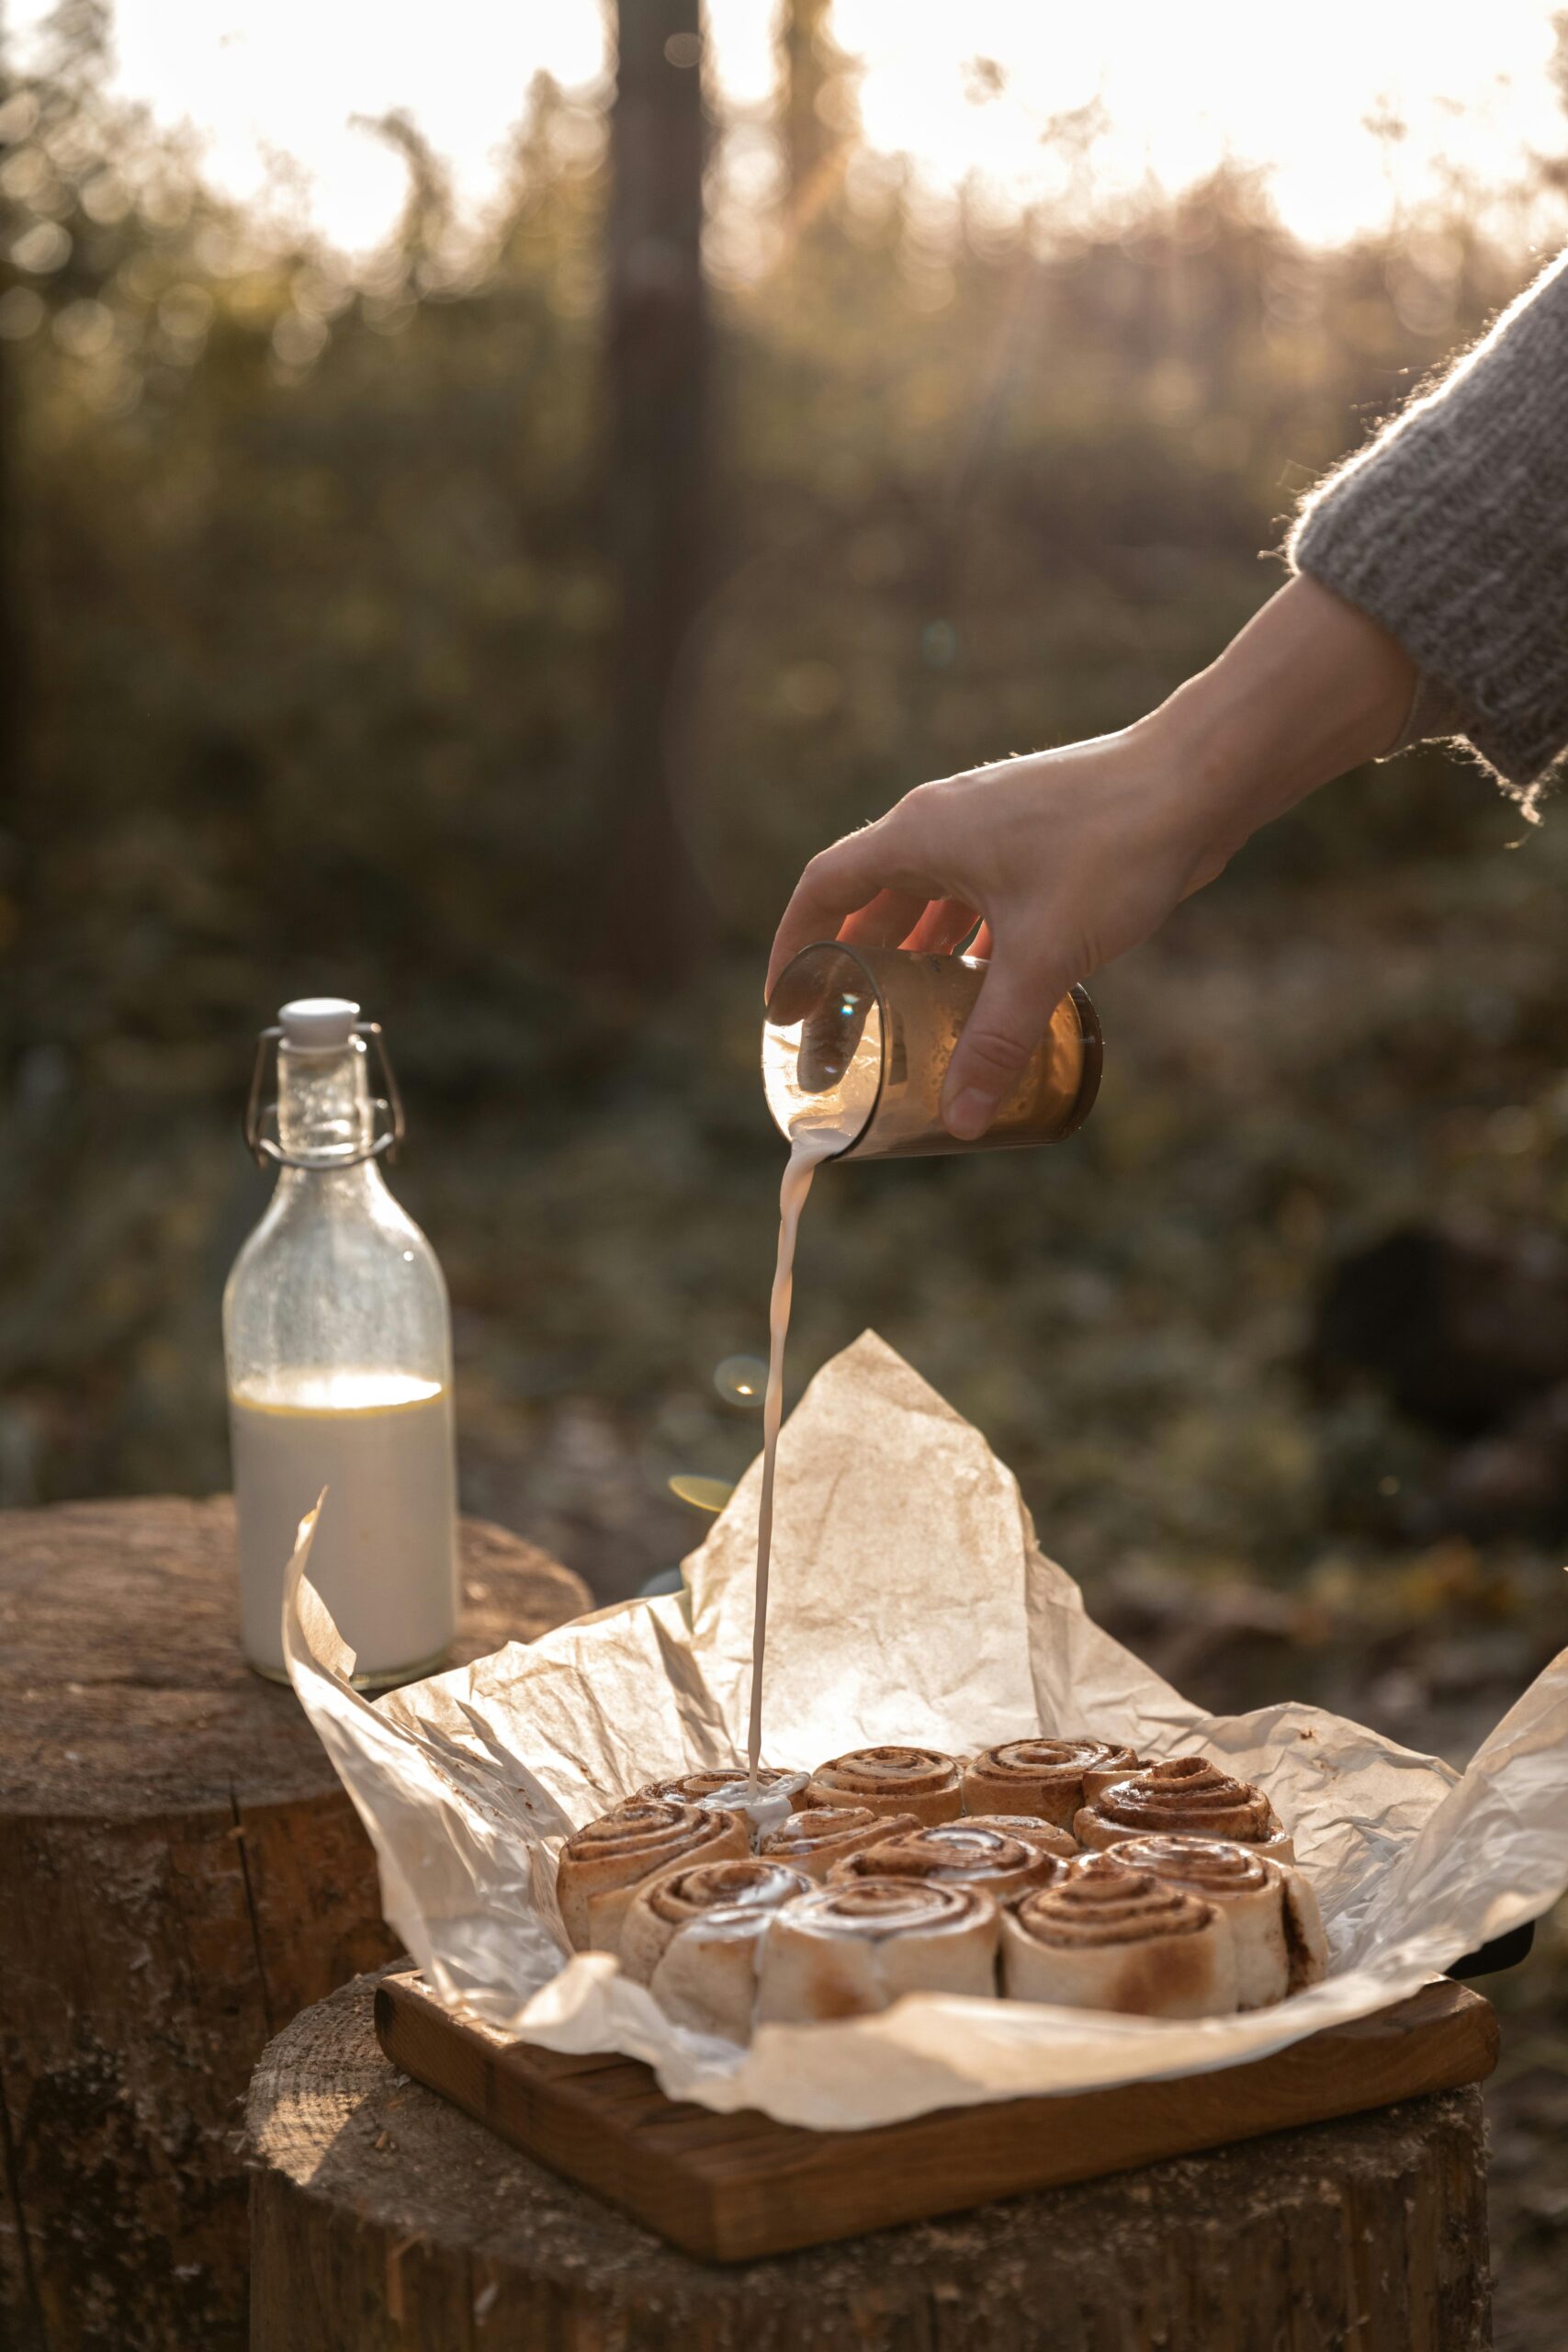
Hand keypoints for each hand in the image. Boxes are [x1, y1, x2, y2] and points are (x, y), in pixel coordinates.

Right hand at [766, 577, 1414, 1139]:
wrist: (1198, 781)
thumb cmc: (1113, 849)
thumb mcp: (1044, 957)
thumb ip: (997, 1039)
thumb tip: (961, 1118)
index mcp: (920, 836)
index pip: (823, 889)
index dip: (792, 948)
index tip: (784, 1004)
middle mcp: (942, 824)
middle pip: (868, 901)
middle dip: (848, 967)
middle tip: (838, 1031)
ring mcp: (989, 828)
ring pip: (925, 899)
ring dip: (906, 957)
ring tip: (898, 1020)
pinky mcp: (1031, 838)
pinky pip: (973, 896)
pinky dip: (962, 943)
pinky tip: (976, 988)